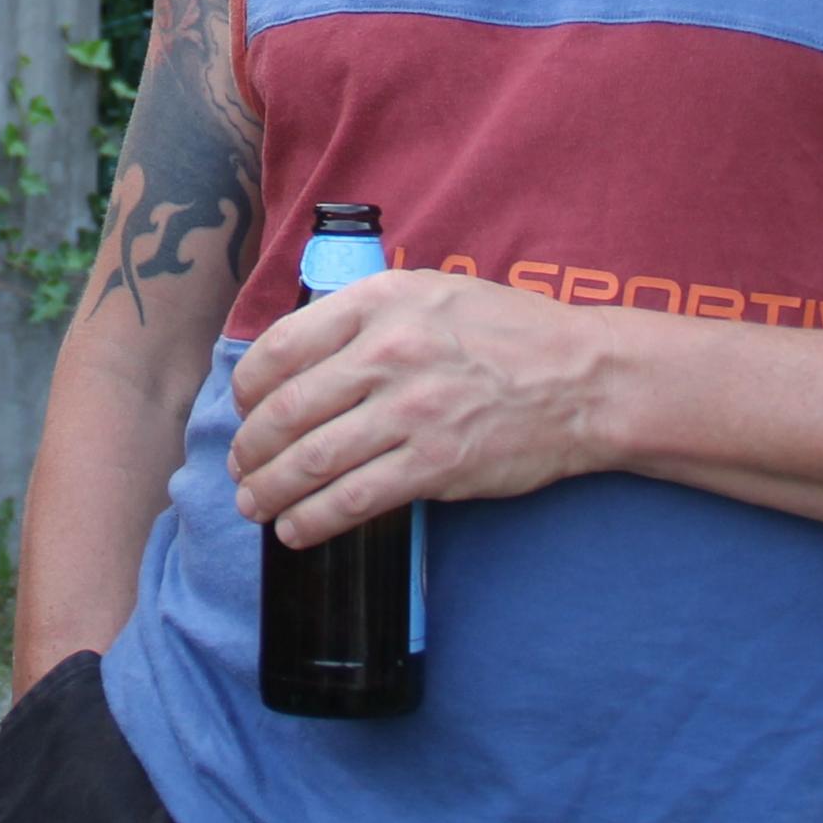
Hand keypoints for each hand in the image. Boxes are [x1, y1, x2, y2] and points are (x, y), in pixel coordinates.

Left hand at [225, 271, 611, 545]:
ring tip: (254, 505)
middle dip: (250, 446)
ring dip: (270, 490)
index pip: (283, 346)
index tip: (242, 406)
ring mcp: (411, 412)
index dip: (248, 385)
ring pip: (312, 460)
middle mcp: (388, 353)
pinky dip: (314, 520)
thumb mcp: (431, 293)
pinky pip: (354, 499)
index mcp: (381, 303)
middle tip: (240, 465)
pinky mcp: (435, 465)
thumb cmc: (507, 332)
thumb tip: (304, 352)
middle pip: (288, 409)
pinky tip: (297, 530)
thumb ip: (368, 314)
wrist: (582, 378)